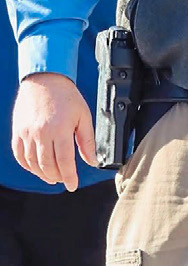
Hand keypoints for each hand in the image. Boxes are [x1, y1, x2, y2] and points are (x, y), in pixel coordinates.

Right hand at [12, 73, 95, 190]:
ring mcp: (26, 133)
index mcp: (60, 130)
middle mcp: (40, 133)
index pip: (64, 162)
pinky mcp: (17, 131)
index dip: (69, 177)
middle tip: (64, 180)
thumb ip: (87, 141)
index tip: (73, 186)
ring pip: (32, 162)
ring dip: (42, 174)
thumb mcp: (83, 117)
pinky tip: (36, 168)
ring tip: (52, 177)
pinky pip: (19, 154)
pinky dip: (27, 165)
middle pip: (47, 165)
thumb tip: (92, 161)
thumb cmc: (66, 96)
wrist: (44, 79)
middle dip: (57, 177)